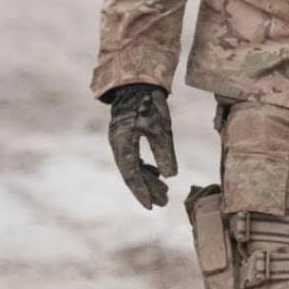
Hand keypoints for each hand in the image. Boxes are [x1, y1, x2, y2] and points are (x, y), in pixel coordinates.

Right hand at [105, 83, 177, 208]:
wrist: (138, 81)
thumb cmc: (150, 103)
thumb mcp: (161, 128)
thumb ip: (164, 152)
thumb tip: (171, 176)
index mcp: (122, 142)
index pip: (131, 174)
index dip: (141, 191)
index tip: (151, 206)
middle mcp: (118, 144)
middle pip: (133, 173)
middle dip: (148, 189)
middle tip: (164, 203)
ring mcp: (121, 140)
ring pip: (134, 166)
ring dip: (149, 180)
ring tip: (165, 193)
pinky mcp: (126, 136)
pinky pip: (135, 158)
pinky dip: (147, 168)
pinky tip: (159, 176)